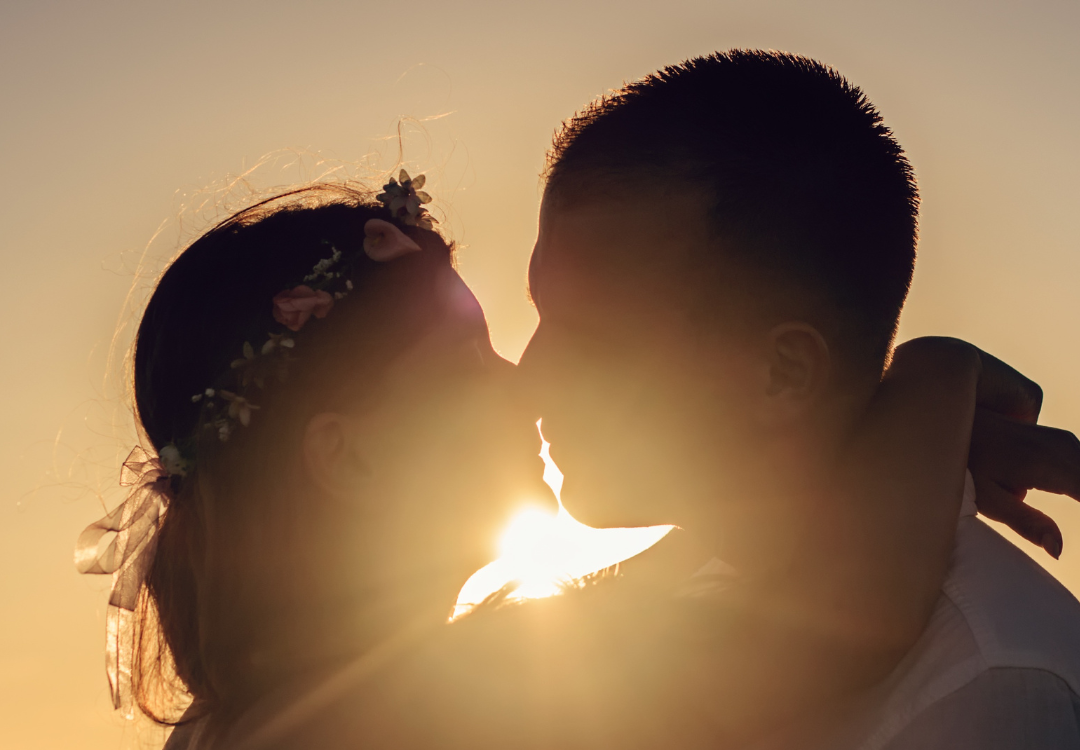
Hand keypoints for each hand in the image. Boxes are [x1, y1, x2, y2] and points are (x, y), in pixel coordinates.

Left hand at [969, 408, 1079, 557]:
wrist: (957, 424)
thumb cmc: (968, 466)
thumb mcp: (989, 500)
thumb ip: (1027, 524)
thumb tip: (1059, 551)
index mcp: (1046, 466)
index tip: (1073, 531)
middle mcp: (1061, 449)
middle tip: (1026, 502)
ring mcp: (1063, 441)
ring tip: (1025, 496)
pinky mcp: (1061, 440)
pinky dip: (1079, 484)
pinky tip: (1035, 493)